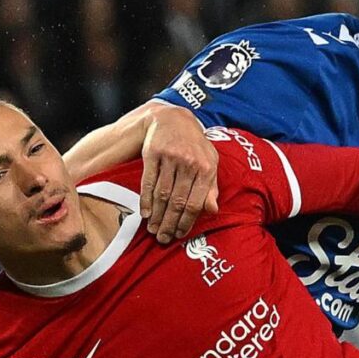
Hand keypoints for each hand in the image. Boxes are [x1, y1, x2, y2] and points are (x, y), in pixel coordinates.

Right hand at [140, 105, 218, 243]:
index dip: (186, 222)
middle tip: (163, 238)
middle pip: (177, 202)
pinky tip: (145, 214)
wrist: (174, 119)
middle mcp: (188, 163)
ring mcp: (170, 158)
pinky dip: (146, 200)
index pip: (195, 202)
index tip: (180, 234)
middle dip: (170, 224)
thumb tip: (213, 210)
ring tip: (154, 230)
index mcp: (206, 168)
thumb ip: (212, 186)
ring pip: (162, 195)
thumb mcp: (210, 161)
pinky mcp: (153, 154)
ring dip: (157, 216)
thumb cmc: (195, 145)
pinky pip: (148, 182)